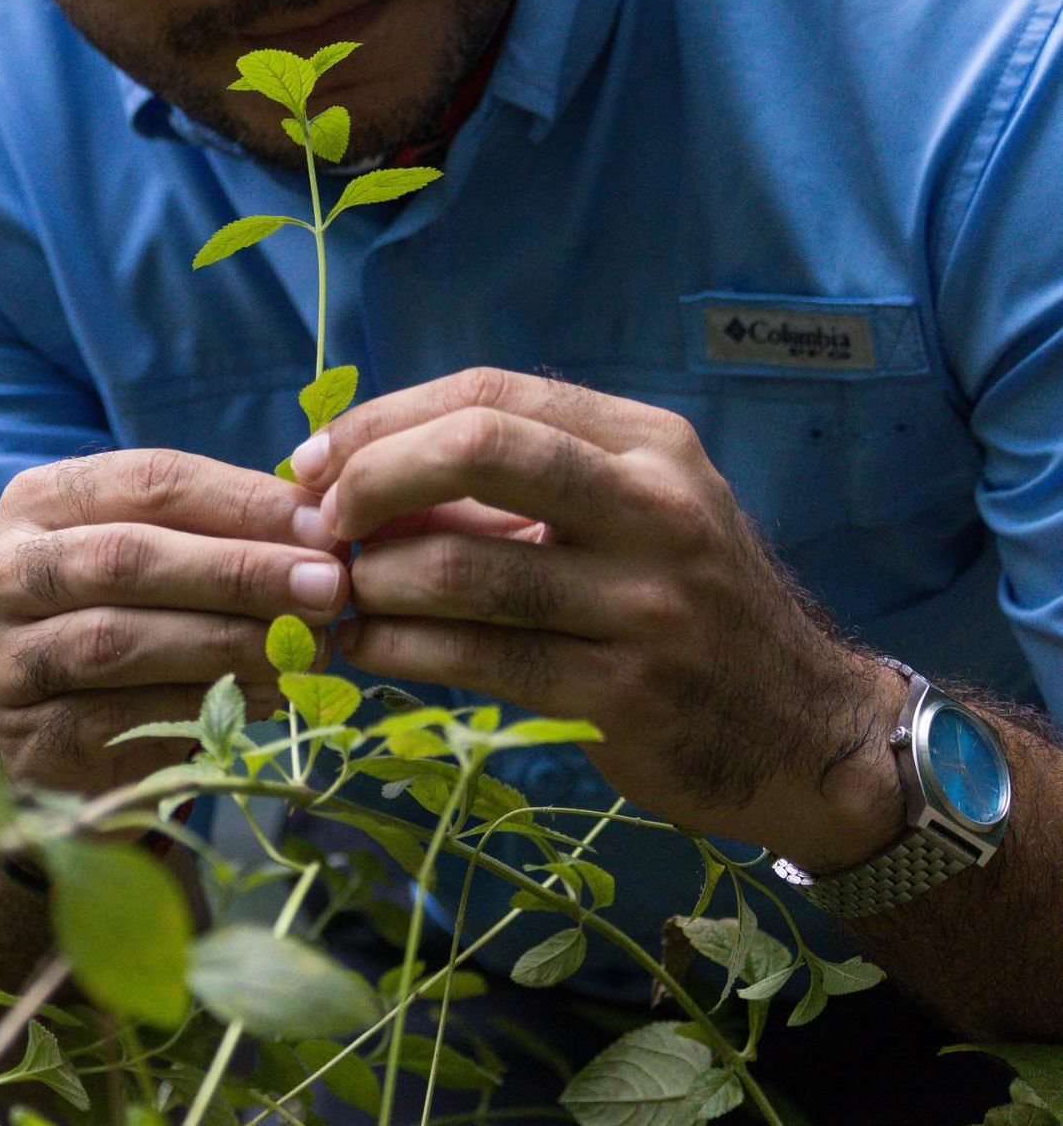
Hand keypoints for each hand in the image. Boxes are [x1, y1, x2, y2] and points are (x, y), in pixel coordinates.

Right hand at [0, 450, 347, 795]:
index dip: (242, 501)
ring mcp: (0, 654)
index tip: (324, 529)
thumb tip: (322, 525)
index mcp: (36, 502)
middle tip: (328, 587)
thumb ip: (222, 531)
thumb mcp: (163, 558)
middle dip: (240, 571)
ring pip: (118, 639)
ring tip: (307, 648)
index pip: (147, 482)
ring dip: (228, 642)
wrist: (63, 735)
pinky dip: (203, 705)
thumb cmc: (131, 621)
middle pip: (127, 557)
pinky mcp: (22, 731)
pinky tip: (268, 698)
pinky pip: (120, 714)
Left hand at [292, 368, 907, 872]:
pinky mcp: (625, 691)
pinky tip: (360, 646)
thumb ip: (510, 488)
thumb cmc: (686, 606)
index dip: (384, 421)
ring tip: (335, 592)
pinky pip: (477, 660)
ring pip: (461, 569)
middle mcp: (656, 508)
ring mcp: (646, 603)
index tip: (316, 459)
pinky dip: (396, 648)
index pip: (491, 395)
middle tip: (319, 520)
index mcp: (647, 445)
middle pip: (478, 450)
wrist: (808, 730)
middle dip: (371, 478)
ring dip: (372, 580)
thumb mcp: (627, 516)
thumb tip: (351, 472)